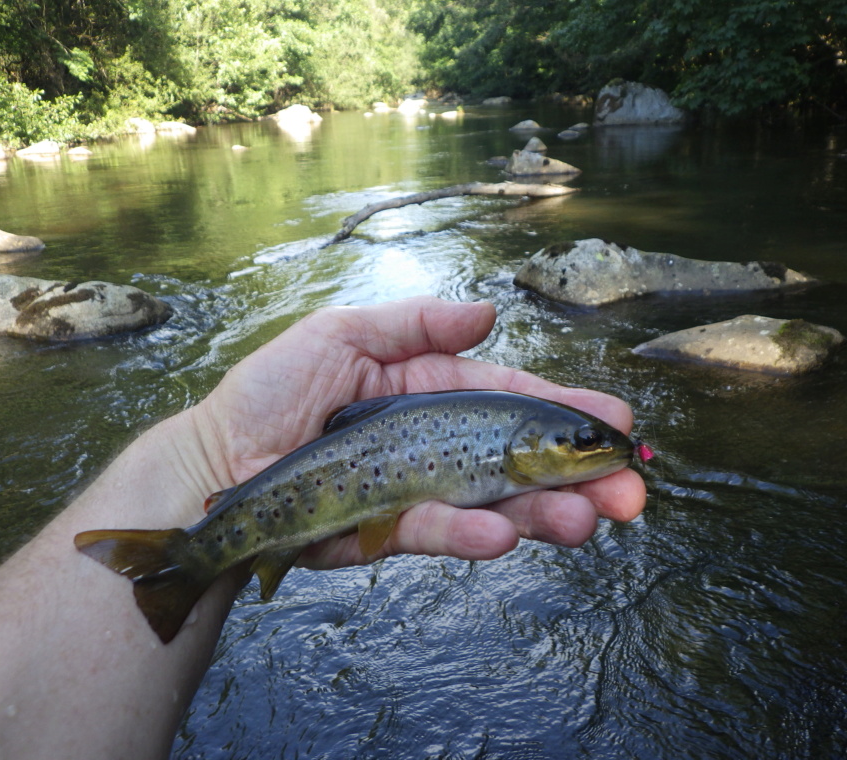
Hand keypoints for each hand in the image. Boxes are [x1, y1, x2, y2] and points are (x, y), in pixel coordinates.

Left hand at [187, 296, 645, 568]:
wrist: (215, 464)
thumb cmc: (269, 391)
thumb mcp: (339, 334)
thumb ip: (414, 325)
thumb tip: (489, 312)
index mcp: (430, 391)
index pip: (511, 399)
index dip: (563, 411)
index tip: (617, 423)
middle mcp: (435, 444)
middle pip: (520, 460)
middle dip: (579, 478)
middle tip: (631, 495)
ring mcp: (418, 490)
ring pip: (494, 504)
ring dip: (545, 515)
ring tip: (588, 523)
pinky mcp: (390, 532)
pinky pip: (437, 531)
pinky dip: (470, 532)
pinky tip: (505, 534)